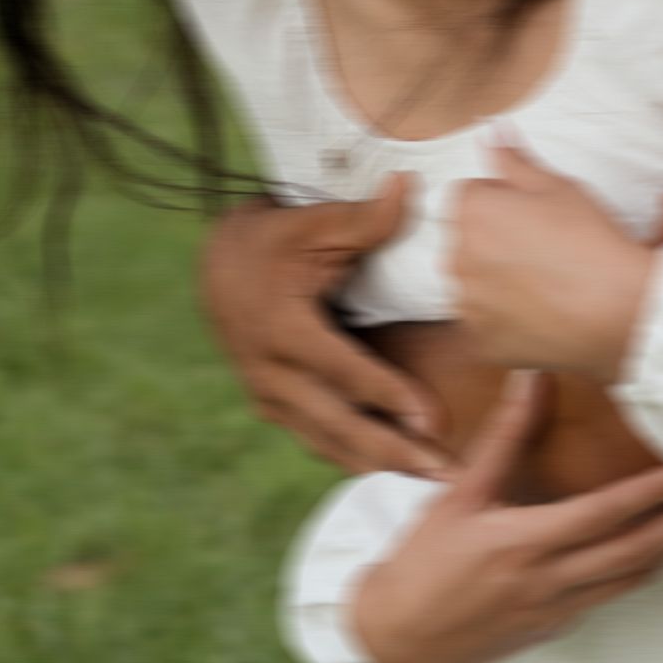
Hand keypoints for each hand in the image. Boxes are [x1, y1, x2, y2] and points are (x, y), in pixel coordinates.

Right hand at [200, 182, 450, 478]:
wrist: (218, 266)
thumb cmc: (273, 239)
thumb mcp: (314, 223)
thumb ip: (364, 218)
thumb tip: (409, 186)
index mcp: (282, 330)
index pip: (343, 371)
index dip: (388, 395)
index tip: (431, 418)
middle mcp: (271, 373)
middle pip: (338, 423)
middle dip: (393, 451)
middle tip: (445, 471)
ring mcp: (269, 395)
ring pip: (328, 441)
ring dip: (379, 462)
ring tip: (432, 476)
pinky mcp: (273, 406)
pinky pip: (316, 438)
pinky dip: (353, 455)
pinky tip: (393, 466)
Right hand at [351, 372, 662, 662]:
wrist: (395, 639)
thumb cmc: (422, 562)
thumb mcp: (458, 495)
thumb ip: (503, 437)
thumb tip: (532, 376)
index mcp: (524, 545)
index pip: (605, 516)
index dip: (655, 495)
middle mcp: (550, 583)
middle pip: (638, 553)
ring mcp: (557, 610)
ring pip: (633, 577)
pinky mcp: (557, 627)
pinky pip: (613, 593)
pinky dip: (646, 567)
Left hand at [449, 145, 655, 382]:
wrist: (617, 310)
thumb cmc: (589, 240)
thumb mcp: (557, 186)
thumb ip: (514, 160)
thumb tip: (489, 131)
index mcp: (472, 212)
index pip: (468, 195)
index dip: (502, 200)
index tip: (535, 215)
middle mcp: (457, 258)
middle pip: (465, 239)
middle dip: (492, 239)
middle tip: (543, 248)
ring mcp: (467, 306)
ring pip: (473, 282)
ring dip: (495, 279)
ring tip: (544, 283)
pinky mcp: (480, 343)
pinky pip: (484, 323)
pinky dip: (503, 319)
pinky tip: (540, 314)